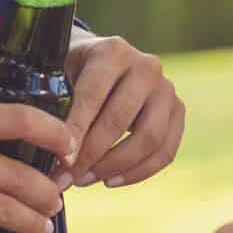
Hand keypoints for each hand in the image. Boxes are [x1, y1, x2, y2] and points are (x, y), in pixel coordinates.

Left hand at [55, 34, 184, 191]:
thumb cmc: (73, 71)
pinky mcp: (178, 109)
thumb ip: (55, 107)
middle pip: (120, 121)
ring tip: (84, 180)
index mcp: (112, 51)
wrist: (102, 61)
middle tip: (66, 179)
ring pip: (149, 139)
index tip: (60, 162)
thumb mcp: (58, 76)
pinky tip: (110, 181)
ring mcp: (166, 88)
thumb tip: (56, 156)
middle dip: (90, 156)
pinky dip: (138, 172)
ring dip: (114, 167)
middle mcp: (145, 66)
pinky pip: (165, 151)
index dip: (75, 133)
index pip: (92, 97)